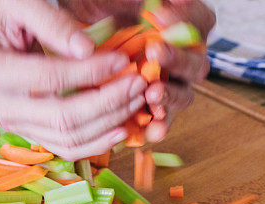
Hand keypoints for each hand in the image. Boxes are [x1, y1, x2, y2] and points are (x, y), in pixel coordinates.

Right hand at [0, 0, 146, 159]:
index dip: (89, 72)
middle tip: (138, 85)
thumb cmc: (2, 15)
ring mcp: (13, 124)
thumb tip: (88, 51)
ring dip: (107, 124)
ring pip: (67, 138)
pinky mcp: (29, 133)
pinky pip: (65, 148)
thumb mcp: (21, 4)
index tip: (122, 60)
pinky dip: (96, 142)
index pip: (48, 78)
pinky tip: (121, 128)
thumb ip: (53, 23)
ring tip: (135, 101)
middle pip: (60, 117)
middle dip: (106, 103)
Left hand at [63, 0, 215, 142]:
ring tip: (152, 95)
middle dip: (178, 60)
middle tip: (155, 52)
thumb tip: (156, 6)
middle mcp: (175, 58)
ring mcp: (161, 85)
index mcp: (176, 26)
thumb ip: (135, 2)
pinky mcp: (143, 109)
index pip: (201, 22)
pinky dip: (157, 127)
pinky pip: (159, 123)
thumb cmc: (91, 10)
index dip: (188, 20)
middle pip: (197, 64)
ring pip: (183, 96)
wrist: (63, 43)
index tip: (159, 14)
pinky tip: (150, 130)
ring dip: (171, 96)